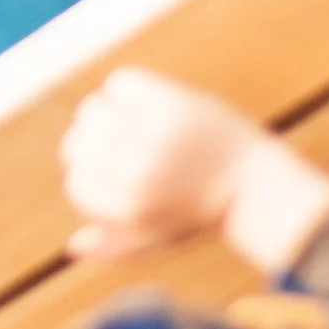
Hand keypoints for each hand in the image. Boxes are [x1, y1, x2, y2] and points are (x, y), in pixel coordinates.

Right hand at [61, 70, 271, 257]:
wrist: (255, 183)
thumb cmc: (204, 211)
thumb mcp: (159, 238)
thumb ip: (115, 244)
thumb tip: (73, 245)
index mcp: (128, 206)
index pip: (76, 183)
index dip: (89, 179)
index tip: (112, 176)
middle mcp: (135, 168)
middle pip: (76, 144)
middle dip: (89, 147)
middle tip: (117, 146)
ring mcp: (151, 132)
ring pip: (91, 110)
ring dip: (103, 116)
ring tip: (128, 123)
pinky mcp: (169, 101)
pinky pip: (119, 83)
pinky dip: (123, 90)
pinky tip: (143, 103)